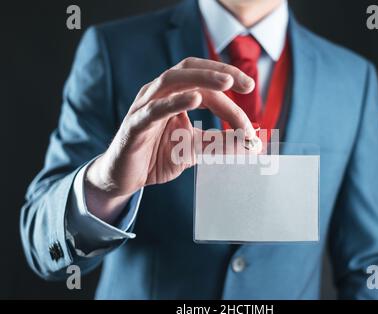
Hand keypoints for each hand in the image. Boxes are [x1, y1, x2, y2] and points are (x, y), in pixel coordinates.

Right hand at [84, 57, 255, 222]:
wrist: (126, 178)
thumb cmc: (157, 157)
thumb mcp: (194, 149)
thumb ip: (220, 144)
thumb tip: (252, 144)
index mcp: (174, 95)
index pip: (204, 83)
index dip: (229, 84)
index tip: (252, 92)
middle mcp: (158, 94)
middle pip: (190, 71)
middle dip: (219, 73)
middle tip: (247, 85)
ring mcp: (145, 106)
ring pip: (172, 80)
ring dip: (201, 79)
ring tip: (226, 82)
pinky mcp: (135, 125)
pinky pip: (154, 109)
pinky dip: (174, 102)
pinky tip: (194, 99)